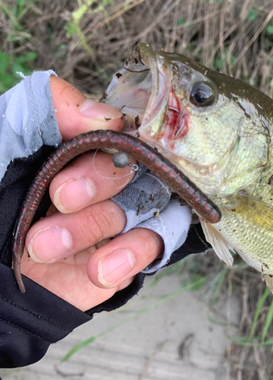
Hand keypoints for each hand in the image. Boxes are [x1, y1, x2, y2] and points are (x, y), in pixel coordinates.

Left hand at [20, 76, 162, 311]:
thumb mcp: (2, 143)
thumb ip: (46, 111)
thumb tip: (105, 116)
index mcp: (71, 152)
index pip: (114, 130)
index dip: (107, 138)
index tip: (81, 148)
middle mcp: (96, 183)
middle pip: (128, 166)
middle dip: (96, 180)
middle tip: (59, 197)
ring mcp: (110, 221)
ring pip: (136, 206)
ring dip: (94, 223)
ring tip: (44, 247)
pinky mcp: (122, 260)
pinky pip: (152, 246)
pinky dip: (130, 254)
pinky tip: (98, 269)